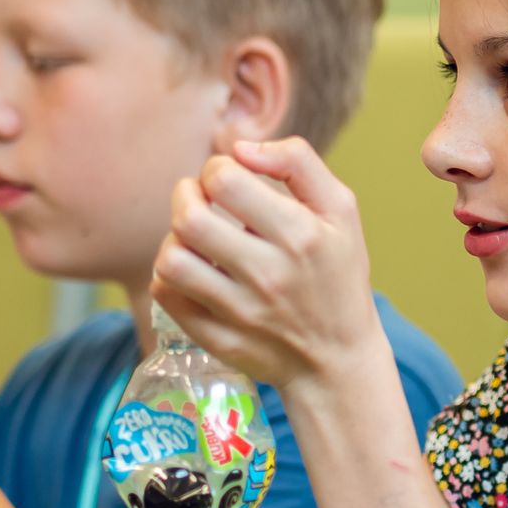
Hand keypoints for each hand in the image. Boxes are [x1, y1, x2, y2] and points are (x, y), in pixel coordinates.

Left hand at [151, 138, 382, 391]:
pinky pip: (167, 297)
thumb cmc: (338, 273)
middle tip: (198, 199)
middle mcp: (270, 274)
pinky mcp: (218, 338)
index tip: (227, 180)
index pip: (225, 180)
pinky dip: (169, 278)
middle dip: (185, 195)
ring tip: (192, 237)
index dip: (216, 168)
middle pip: (190, 217)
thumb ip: (298, 163)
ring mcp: (241, 312)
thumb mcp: (341, 210)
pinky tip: (192, 272)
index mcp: (301, 234)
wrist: (339, 358)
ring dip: (174, 238)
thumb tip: (240, 148)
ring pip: (172, 260)